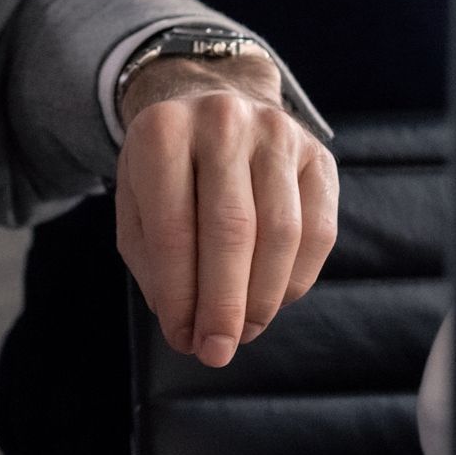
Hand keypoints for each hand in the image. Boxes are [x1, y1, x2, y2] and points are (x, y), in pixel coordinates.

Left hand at [117, 54, 338, 367]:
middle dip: (225, 304)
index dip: (180, 293)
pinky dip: (296, 279)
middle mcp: (223, 120)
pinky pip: (318, 232)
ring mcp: (278, 132)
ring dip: (262, 298)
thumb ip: (155, 263)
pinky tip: (272, 302)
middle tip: (217, 352)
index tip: (182, 339)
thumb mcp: (137, 204)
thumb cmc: (167, 170)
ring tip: (243, 332)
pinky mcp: (318, 154)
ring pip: (281, 234)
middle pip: (233, 230)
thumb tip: (188, 328)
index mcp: (163, 130)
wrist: (207, 102)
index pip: (174, 227)